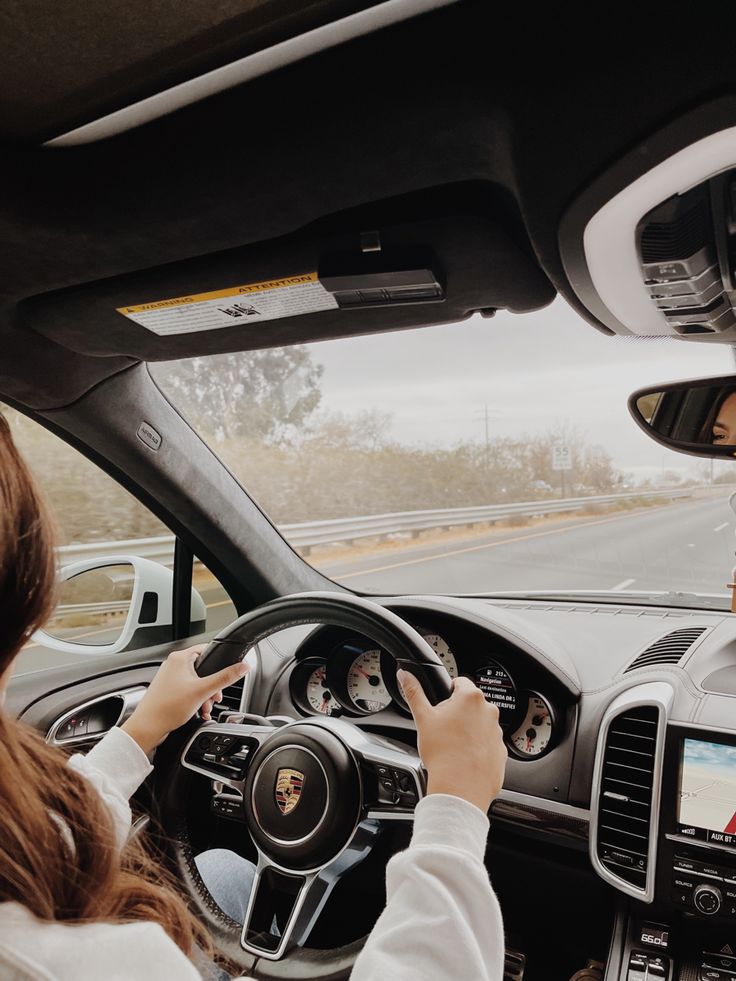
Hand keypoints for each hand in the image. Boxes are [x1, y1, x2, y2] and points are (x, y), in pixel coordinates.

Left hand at [122, 645, 248, 753]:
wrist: (147, 727)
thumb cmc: (167, 708)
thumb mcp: (203, 691)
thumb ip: (225, 678)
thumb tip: (243, 667)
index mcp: (180, 658)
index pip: (207, 650)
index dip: (219, 662)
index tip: (227, 673)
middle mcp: (173, 665)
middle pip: (203, 668)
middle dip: (212, 685)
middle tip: (215, 696)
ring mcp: (169, 678)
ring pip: (196, 682)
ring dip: (205, 695)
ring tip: (205, 707)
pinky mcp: (167, 690)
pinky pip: (188, 690)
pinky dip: (196, 699)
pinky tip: (199, 711)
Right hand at [397, 669, 506, 813]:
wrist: (460, 788)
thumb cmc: (442, 753)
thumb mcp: (423, 718)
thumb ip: (414, 692)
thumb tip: (405, 675)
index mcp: (470, 698)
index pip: (460, 683)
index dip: (447, 694)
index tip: (441, 708)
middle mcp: (488, 712)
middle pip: (470, 705)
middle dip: (457, 714)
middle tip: (443, 729)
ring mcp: (497, 732)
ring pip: (480, 725)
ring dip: (469, 731)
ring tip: (453, 746)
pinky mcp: (501, 752)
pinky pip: (487, 744)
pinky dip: (478, 748)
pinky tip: (464, 758)